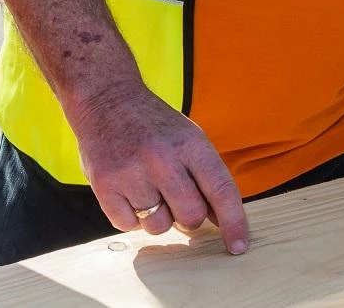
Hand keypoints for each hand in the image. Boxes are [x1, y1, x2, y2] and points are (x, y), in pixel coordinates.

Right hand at [71, 82, 249, 253]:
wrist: (105, 98)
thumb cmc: (152, 124)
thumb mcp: (188, 138)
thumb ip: (206, 176)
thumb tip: (221, 220)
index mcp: (190, 144)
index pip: (221, 191)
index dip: (234, 222)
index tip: (238, 246)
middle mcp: (162, 158)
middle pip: (191, 216)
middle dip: (188, 217)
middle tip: (175, 198)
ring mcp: (131, 172)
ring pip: (159, 226)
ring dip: (157, 217)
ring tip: (148, 190)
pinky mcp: (104, 185)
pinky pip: (128, 226)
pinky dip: (131, 217)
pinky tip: (128, 191)